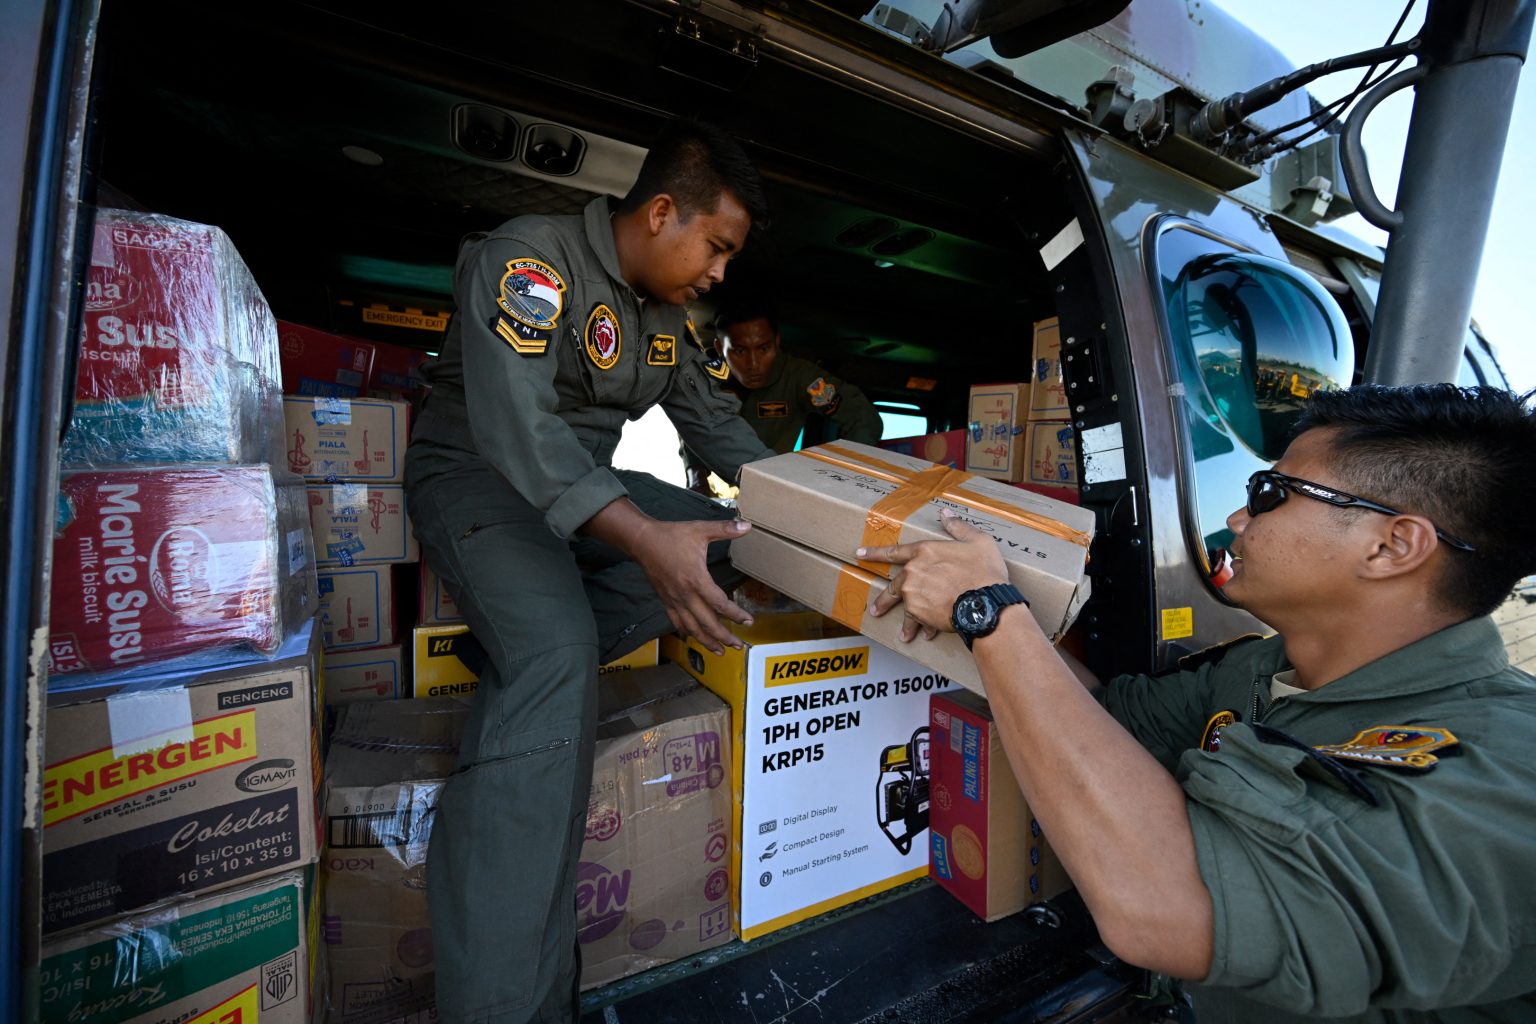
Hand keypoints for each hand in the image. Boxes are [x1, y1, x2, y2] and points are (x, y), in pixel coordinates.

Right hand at [629, 518, 753, 654]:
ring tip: (720, 651)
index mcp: (696, 579)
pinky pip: (677, 622)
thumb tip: (747, 525)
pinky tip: (695, 638)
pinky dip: (688, 633)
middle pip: (707, 623)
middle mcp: (685, 594)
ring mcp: (674, 600)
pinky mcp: (665, 601)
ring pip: (692, 627)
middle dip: (724, 636)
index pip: (719, 604)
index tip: (748, 622)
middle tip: (739, 645)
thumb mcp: (700, 529)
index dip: (735, 615)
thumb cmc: (671, 535)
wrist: (643, 541)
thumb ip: (725, 529)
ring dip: (707, 641)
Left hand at [859, 510, 1008, 642]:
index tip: (859, 554)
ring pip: (904, 608)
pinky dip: (923, 628)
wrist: (984, 602)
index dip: (875, 552)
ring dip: (905, 623)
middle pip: (893, 586)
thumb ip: (959, 527)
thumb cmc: (983, 571)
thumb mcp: (977, 542)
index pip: (894, 551)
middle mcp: (913, 573)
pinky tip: (927, 635)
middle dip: (884, 599)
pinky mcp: (919, 613)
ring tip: (904, 634)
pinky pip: (917, 622)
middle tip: (876, 609)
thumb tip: (946, 514)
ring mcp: (913, 594)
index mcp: (924, 552)